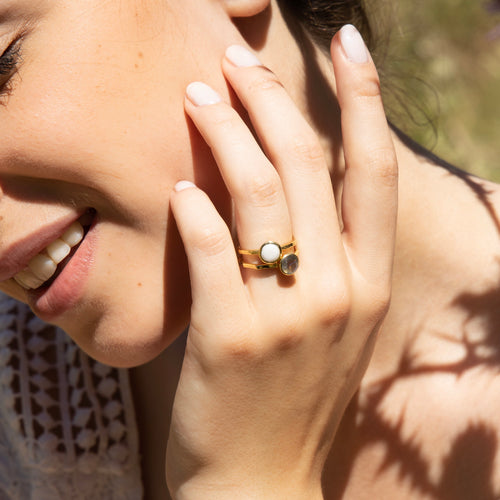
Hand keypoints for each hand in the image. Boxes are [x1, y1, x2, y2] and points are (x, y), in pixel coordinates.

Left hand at [167, 25, 397, 498]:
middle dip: (270, 98)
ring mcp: (285, 316)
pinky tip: (180, 186)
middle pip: (304, 163)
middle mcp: (336, 290)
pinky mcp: (230, 338)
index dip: (364, 98)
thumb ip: (323, 256)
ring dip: (223, 131)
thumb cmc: (292, 396)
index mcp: (367, 281)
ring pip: (254, 193)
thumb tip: (289, 184)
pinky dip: (193, 210)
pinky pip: (209, 250)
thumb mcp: (331, 323)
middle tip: (233, 61)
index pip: (370, 169)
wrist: (261, 482)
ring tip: (195, 95)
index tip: (349, 44)